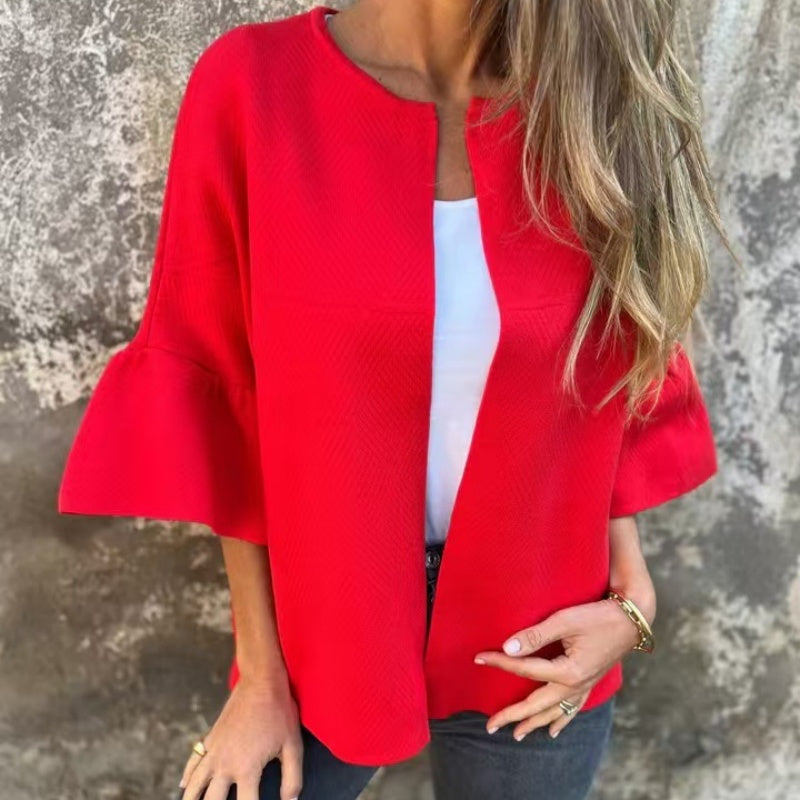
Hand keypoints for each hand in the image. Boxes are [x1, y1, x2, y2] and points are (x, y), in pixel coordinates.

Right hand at [180, 672, 302, 799]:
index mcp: (247, 769)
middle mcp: (225, 764)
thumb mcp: (293, 745)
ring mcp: (214, 751)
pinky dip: (187, 777)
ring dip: (192, 798)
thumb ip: (292, 778)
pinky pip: (193, 762)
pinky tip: (183, 786)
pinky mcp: (210, 738)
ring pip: (194, 785)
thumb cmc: (279, 712)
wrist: (261, 681)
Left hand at [474, 596, 647, 739]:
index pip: (525, 669)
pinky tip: (552, 730)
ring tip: (516, 735)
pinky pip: (572, 709)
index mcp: (568, 671)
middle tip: (490, 726)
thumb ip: (536, 635)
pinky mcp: (590, 683)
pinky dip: (560, 721)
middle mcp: (576, 685)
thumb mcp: (565, 621)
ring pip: (554, 712)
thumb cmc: (598, 616)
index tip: (479, 658)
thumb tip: (509, 648)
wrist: (633, 619)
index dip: (500, 663)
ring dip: (535, 724)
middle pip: (537, 704)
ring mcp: (584, 687)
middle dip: (513, 715)